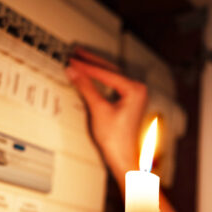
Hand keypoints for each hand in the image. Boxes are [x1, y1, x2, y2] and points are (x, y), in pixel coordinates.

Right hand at [66, 59, 147, 182]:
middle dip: (92, 62)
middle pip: (111, 70)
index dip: (87, 66)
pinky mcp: (129, 102)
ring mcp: (135, 96)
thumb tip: (74, 71)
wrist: (123, 157)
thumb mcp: (98, 109)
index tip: (73, 60)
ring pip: (112, 76)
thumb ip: (86, 87)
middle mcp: (138, 90)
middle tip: (75, 53)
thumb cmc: (116, 139)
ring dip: (96, 69)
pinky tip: (91, 75)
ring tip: (81, 60)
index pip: (106, 73)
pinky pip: (113, 84)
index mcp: (135, 89)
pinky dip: (100, 79)